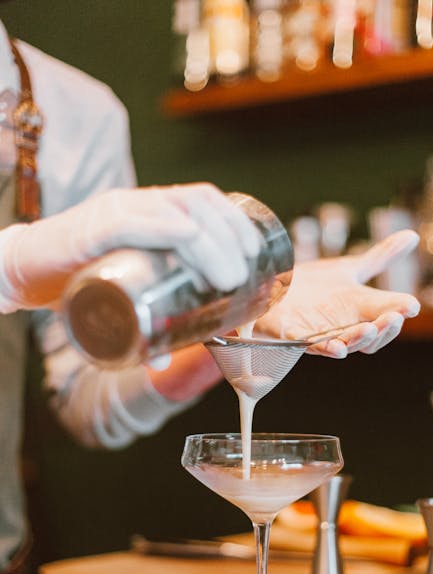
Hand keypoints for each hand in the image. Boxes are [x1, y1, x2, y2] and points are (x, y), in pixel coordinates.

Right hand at [0, 183, 259, 311]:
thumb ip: (141, 321)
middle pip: (198, 204)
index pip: (203, 200)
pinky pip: (130, 220)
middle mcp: (137, 204)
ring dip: (210, 239)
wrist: (19, 269)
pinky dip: (162, 227)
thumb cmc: (71, 279)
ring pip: (175, 210)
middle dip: (230, 236)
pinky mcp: (90, 228)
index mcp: (151, 211)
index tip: (255, 254)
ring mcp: (114, 212)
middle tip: (243, 274)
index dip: (234, 222)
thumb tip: (161, 359)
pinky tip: (186, 237)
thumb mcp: (118, 296)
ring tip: (229, 273)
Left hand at [254, 230, 420, 357]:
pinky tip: (337, 349)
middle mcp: (342, 327)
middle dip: (384, 329)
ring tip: (370, 328)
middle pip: (369, 337)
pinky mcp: (295, 336)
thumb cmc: (313, 286)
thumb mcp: (350, 268)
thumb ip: (381, 257)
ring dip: (359, 339)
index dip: (397, 316)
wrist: (273, 289)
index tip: (411, 306)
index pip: (385, 320)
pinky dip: (325, 348)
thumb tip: (413, 236)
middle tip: (395, 317)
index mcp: (358, 312)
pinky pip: (311, 347)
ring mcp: (319, 333)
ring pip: (345, 344)